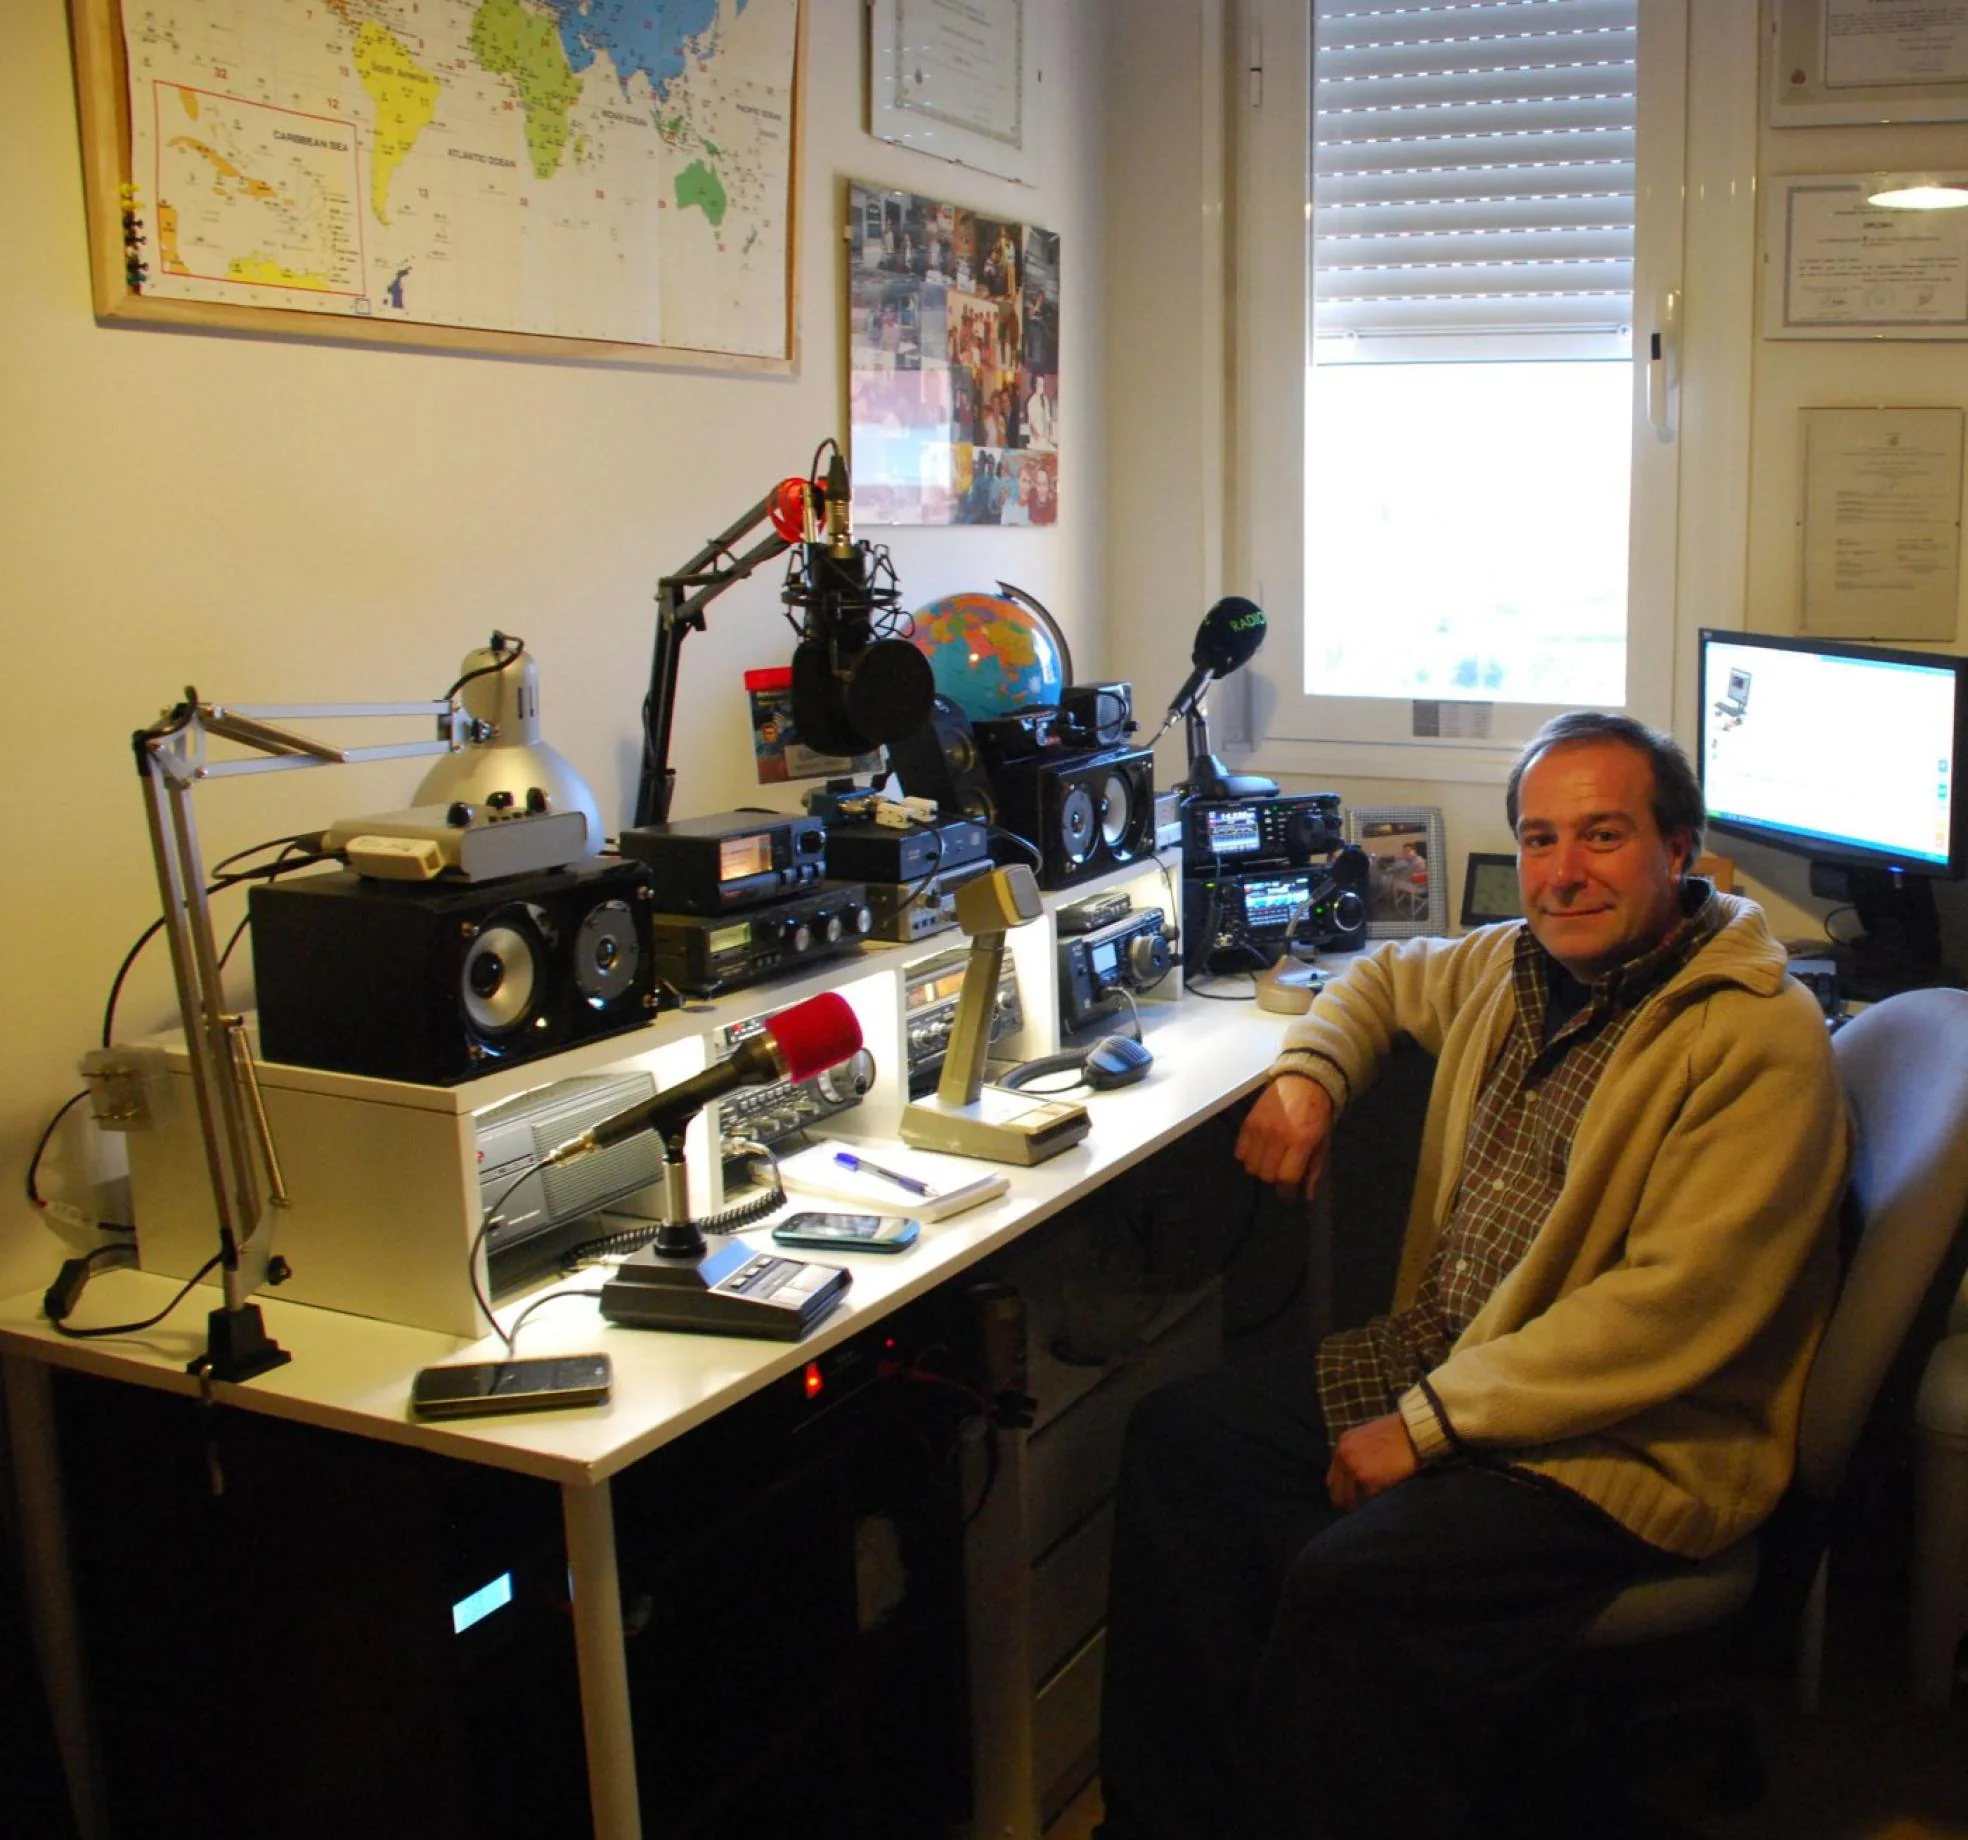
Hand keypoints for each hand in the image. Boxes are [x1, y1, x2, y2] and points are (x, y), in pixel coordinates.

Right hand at [1234, 1074, 1335, 1199]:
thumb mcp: (1322, 1142)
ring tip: (1269, 1162)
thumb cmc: (1316, 1114)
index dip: (1287, 1191)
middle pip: (1266, 1174)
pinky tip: (1258, 1151)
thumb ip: (1313, 1170)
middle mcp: (1278, 1136)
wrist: (1303, 1082)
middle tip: (1281, 1174)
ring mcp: (1261, 1128)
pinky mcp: (1248, 1122)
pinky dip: (1247, 1156)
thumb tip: (1306, 1196)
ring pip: (1251, 1166)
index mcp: (1301, 1141)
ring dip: (1260, 1169)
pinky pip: (1240, 1152)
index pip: (1286, 1177)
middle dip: (1275, 1180)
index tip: (1289, 1193)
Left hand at [1326, 1414, 1417, 1511]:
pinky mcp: (1370, 1481)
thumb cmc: (1394, 1432)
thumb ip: (1354, 1453)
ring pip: (1348, 1497)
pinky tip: (1376, 1506)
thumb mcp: (1365, 1437)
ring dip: (1356, 1504)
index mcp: (1342, 1445)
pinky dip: (1370, 1504)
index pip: (1332, 1476)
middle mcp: (1344, 1457)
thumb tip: (1352, 1472)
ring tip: (1364, 1510)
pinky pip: (1365, 1499)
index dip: (1339, 1489)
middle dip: (1343, 1500)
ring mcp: (1355, 1470)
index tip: (1345, 1497)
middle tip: (1352, 1508)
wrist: (1412, 1433)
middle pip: (1336, 1489)